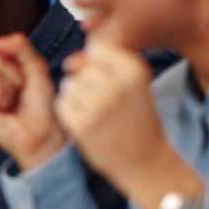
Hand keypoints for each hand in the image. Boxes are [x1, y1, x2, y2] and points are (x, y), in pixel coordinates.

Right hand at [0, 33, 66, 170]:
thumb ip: (17, 46)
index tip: (26, 81)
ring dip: (10, 88)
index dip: (18, 64)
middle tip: (20, 94)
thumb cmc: (41, 104)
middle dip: (15, 76)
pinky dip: (3, 98)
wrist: (44, 132)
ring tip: (12, 104)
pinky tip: (5, 111)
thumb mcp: (35, 66)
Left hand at [55, 41, 198, 208]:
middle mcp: (117, 84)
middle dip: (88, 82)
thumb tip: (69, 61)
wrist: (146, 161)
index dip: (98, 63)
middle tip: (107, 104)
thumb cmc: (136, 117)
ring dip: (78, 96)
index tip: (112, 83)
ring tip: (99, 113)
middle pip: (82, 67)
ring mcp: (97, 105)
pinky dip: (71, 112)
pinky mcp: (81, 124)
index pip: (98, 48)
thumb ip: (102, 64)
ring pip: (69, 83)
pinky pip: (62, 103)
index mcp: (134, 70)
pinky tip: (90, 122)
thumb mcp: (131, 83)